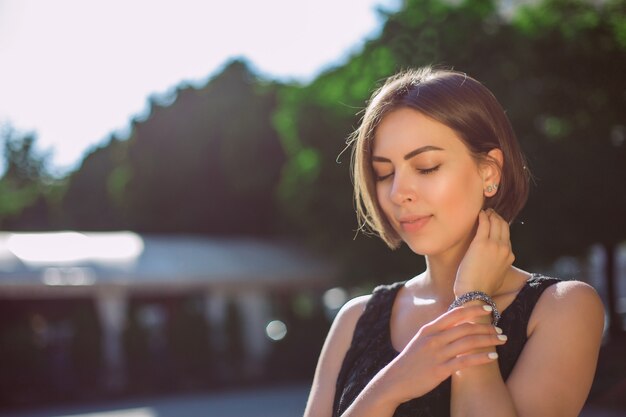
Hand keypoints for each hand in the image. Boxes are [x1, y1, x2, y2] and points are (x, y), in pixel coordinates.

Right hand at [382, 305, 505, 403]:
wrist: (394, 380)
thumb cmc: (410, 361)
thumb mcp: (421, 341)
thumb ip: (437, 332)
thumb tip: (456, 325)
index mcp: (429, 329)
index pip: (455, 313)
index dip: (473, 309)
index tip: (488, 309)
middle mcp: (433, 339)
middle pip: (466, 327)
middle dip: (486, 327)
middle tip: (500, 330)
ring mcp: (436, 354)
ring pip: (468, 342)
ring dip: (488, 340)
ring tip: (501, 340)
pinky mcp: (439, 370)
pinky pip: (465, 361)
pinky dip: (481, 357)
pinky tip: (493, 356)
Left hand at [454, 209, 514, 296]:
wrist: (475, 294)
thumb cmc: (482, 288)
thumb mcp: (498, 277)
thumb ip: (499, 266)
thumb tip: (495, 265)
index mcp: (509, 257)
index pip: (507, 236)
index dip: (501, 227)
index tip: (496, 221)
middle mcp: (504, 249)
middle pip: (503, 226)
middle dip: (497, 217)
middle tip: (490, 212)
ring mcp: (493, 245)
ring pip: (495, 223)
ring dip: (490, 215)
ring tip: (484, 211)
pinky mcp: (480, 243)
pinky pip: (484, 224)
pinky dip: (482, 217)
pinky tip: (479, 213)